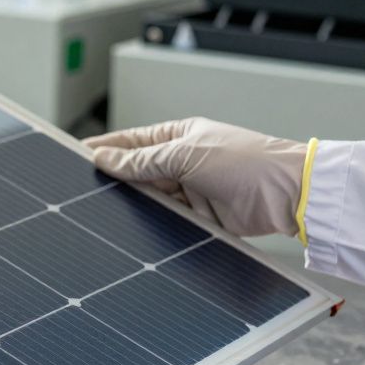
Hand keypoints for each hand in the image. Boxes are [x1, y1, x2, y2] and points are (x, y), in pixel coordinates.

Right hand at [84, 118, 306, 236]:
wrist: (288, 196)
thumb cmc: (247, 162)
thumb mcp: (186, 154)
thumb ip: (141, 161)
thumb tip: (104, 159)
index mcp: (179, 136)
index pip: (131, 141)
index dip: (104, 149)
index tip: (76, 157)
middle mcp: (183, 162)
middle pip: (137, 172)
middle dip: (113, 180)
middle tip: (81, 189)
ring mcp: (191, 191)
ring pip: (149, 199)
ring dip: (132, 205)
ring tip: (101, 211)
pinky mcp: (199, 218)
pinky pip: (166, 221)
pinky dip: (152, 224)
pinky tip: (131, 228)